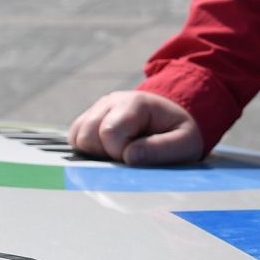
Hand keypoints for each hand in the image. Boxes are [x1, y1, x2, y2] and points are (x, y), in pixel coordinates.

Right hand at [67, 91, 203, 166]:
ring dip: (95, 152)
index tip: (136, 158)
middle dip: (105, 153)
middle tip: (128, 155)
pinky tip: (110, 151)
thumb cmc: (179, 132)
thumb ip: (161, 150)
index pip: (109, 132)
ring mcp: (98, 109)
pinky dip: (89, 149)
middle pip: (87, 135)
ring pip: (77, 137)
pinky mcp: (90, 118)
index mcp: (136, 103)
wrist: (173, 118)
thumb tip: (130, 157)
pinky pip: (75, 138)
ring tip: (121, 152)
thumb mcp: (185, 142)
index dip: (119, 152)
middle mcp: (112, 102)